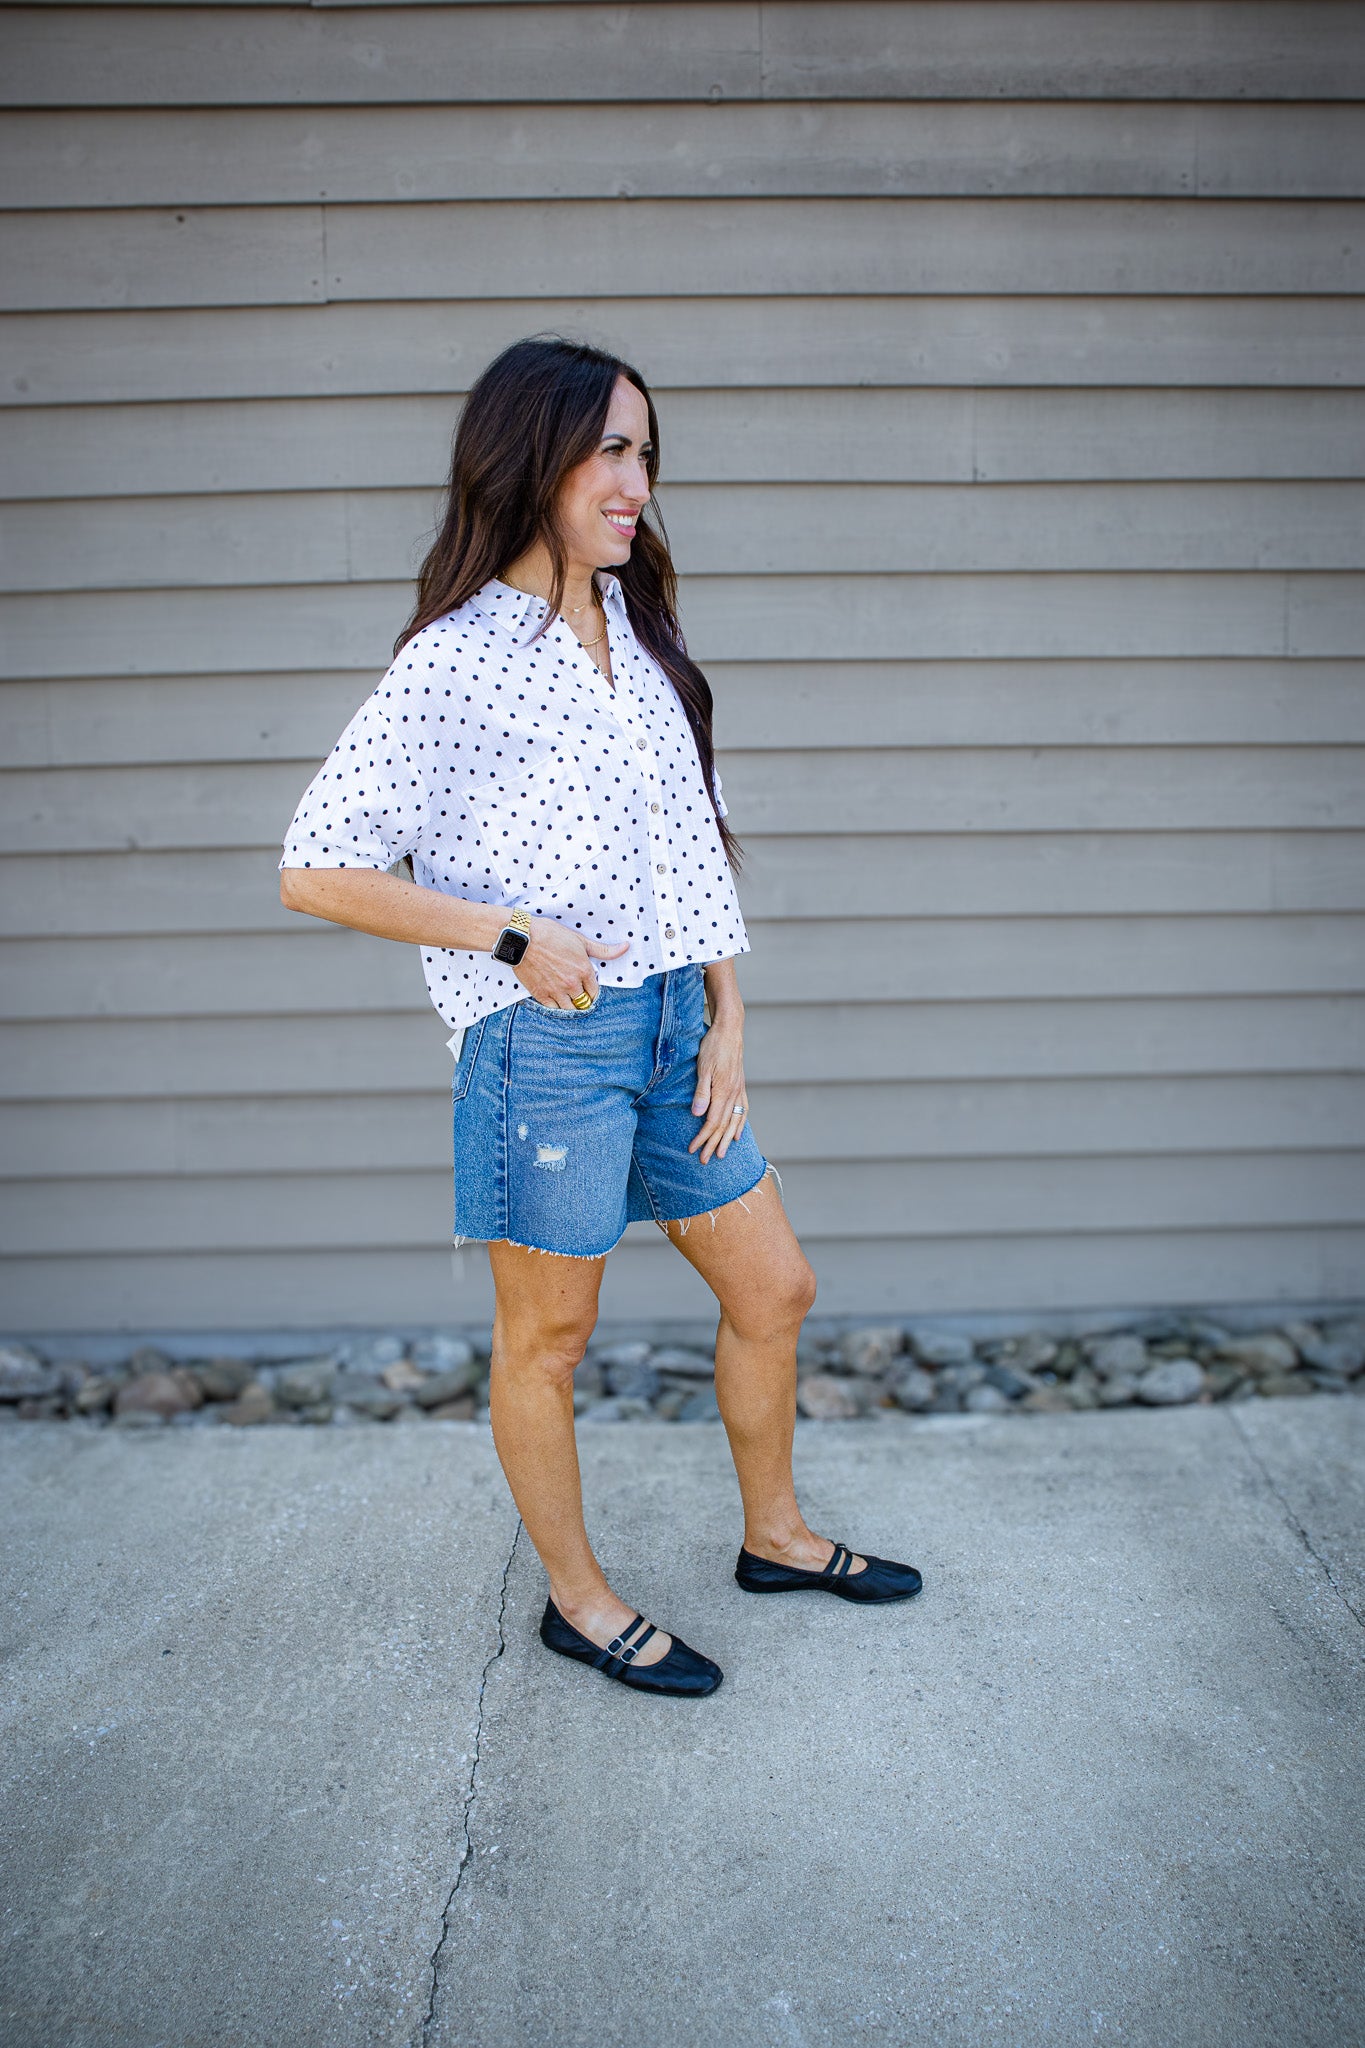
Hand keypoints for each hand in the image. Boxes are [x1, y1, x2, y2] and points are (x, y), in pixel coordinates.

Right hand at [513, 918, 629, 1008]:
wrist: (521, 938)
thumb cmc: (550, 935)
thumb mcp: (580, 940)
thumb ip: (604, 949)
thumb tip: (626, 947)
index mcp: (584, 970)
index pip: (595, 991)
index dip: (591, 990)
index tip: (586, 986)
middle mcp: (572, 984)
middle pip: (584, 1003)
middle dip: (582, 999)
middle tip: (577, 994)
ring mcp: (556, 991)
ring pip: (570, 1009)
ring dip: (570, 1006)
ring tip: (566, 999)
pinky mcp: (541, 994)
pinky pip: (553, 1010)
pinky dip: (555, 1007)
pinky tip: (554, 1000)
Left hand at [688, 1014, 747, 1162]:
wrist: (730, 1029)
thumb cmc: (713, 1046)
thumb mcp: (703, 1067)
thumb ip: (701, 1092)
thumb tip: (698, 1115)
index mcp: (723, 1091)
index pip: (712, 1122)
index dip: (702, 1138)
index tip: (693, 1149)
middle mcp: (733, 1094)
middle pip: (723, 1126)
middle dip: (713, 1145)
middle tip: (705, 1161)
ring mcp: (739, 1090)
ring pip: (734, 1122)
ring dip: (727, 1140)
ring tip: (721, 1154)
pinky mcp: (740, 1086)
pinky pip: (742, 1111)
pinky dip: (740, 1125)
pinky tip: (737, 1134)